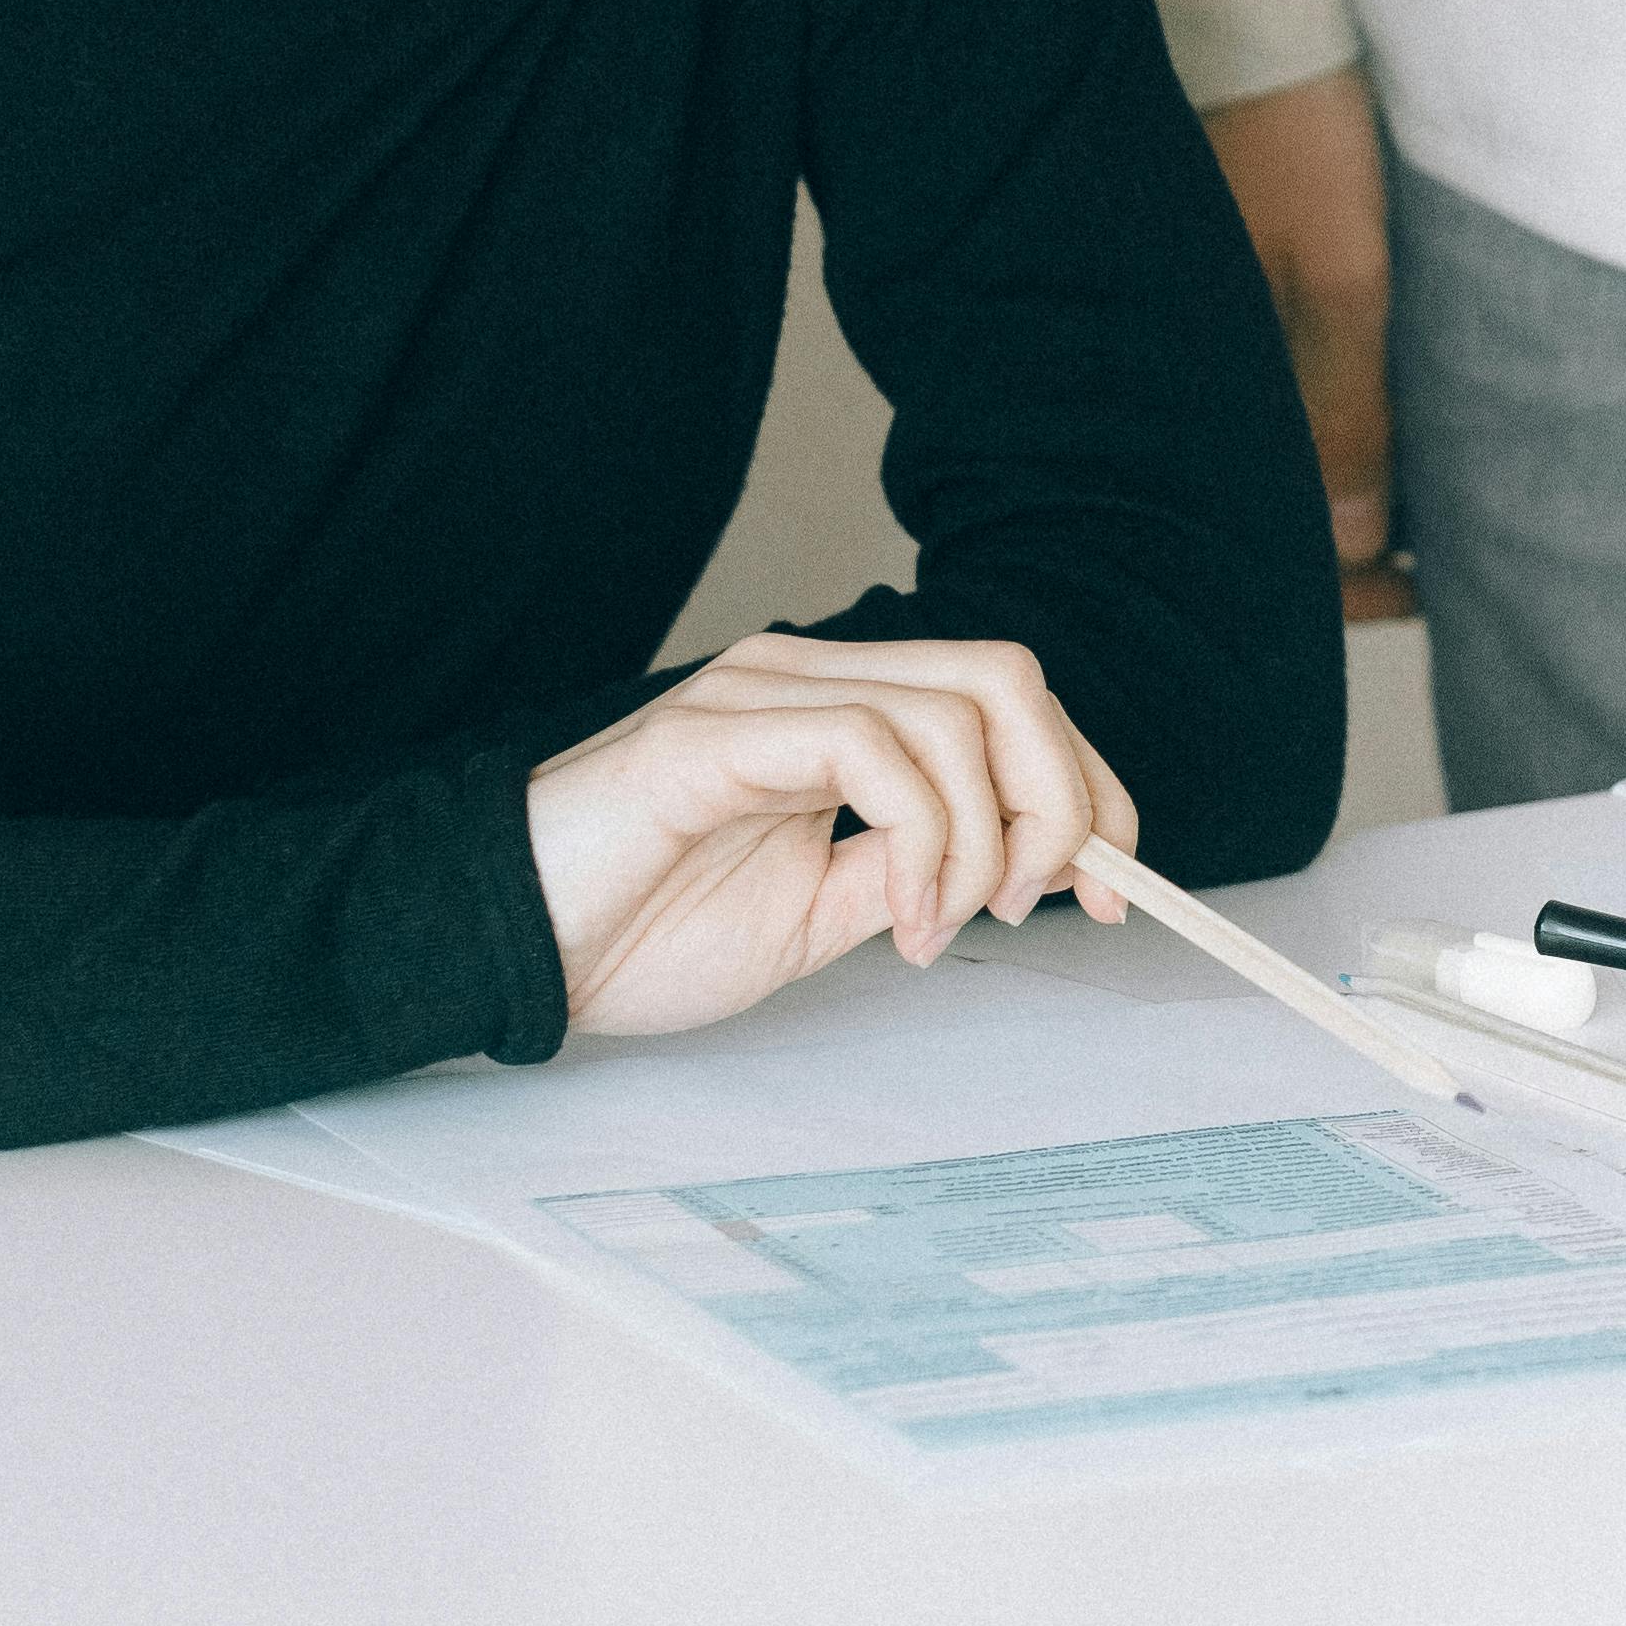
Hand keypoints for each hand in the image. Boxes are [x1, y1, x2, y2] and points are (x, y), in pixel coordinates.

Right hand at [524, 627, 1134, 1037]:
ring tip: (939, 931)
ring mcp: (763, 694)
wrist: (510, 950)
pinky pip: (869, 747)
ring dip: (986, 838)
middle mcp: (808, 675)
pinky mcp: (717, 735)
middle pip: (1005, 678)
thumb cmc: (638, 929)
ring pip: (953, 709)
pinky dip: (922, 840)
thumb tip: (1011, 874)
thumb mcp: (811, 919)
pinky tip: (899, 921)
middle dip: (1061, 797)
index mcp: (837, 708)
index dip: (1085, 783)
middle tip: (1037, 904)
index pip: (1006, 696)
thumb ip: (901, 878)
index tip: (1115, 889)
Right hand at [1205, 65, 1411, 621]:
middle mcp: (1194, 368)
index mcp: (1208, 380)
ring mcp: (1207, 326)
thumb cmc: (1295, 121)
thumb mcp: (1340, 267)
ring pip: (1270, 444)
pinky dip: (1321, 419)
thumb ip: (1348, 403)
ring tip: (1421, 495)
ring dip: (1337, 480)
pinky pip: (1268, 385)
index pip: (1268, 528)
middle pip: (1268, 495)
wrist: (1243, 3)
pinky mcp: (1220, 286)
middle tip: (1433, 555)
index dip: (1348, 580)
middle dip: (1346, 539)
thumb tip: (1357, 538)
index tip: (1426, 585)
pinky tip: (1375, 415)